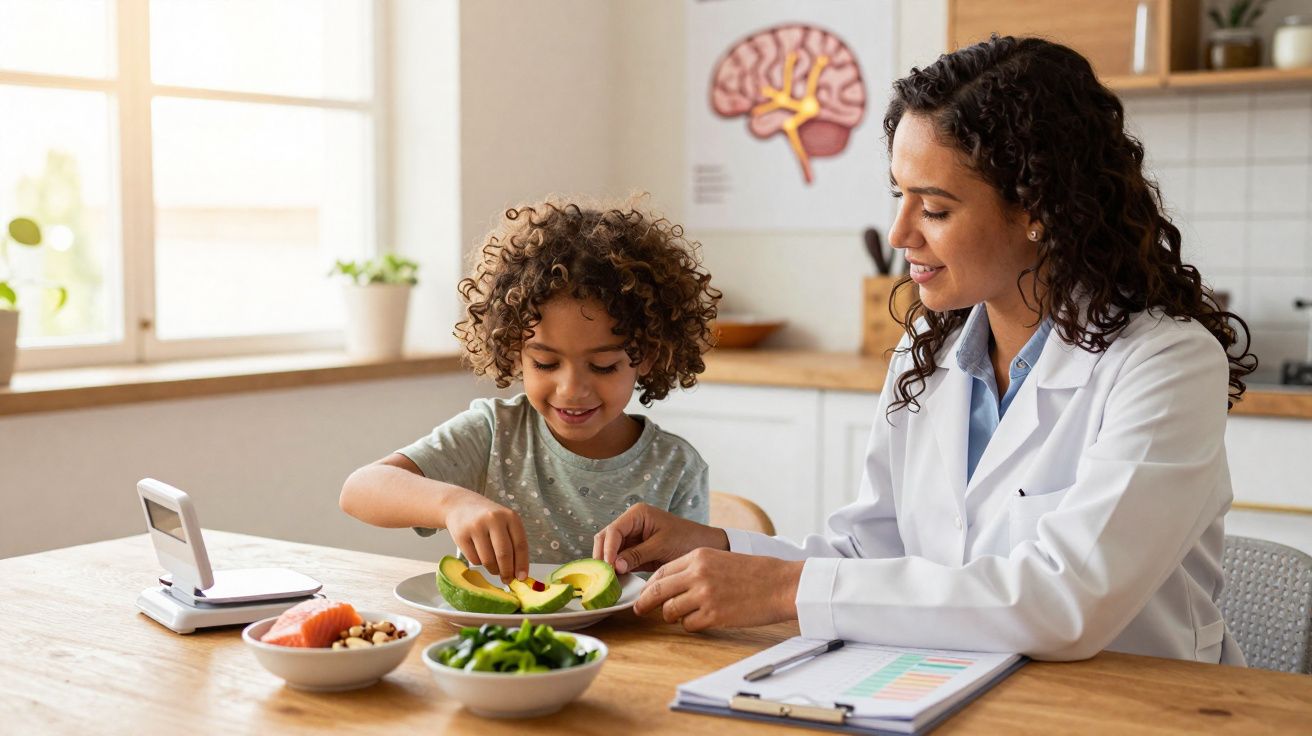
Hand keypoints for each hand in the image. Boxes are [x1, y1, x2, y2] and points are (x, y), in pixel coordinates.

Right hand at [443, 494, 529, 582]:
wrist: (460, 505)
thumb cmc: (487, 518)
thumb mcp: (505, 523)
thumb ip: (513, 543)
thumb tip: (519, 573)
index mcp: (510, 517)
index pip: (520, 545)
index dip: (522, 564)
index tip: (522, 578)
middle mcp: (494, 519)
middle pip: (504, 554)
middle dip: (507, 571)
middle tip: (507, 580)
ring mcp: (476, 526)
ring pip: (488, 560)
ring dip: (493, 569)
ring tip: (494, 567)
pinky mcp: (461, 535)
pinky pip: (474, 559)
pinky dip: (479, 563)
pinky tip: (480, 555)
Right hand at [592, 503, 728, 573]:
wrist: (704, 546)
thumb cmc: (687, 540)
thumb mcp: (662, 546)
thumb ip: (637, 554)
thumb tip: (614, 566)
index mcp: (637, 514)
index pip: (613, 530)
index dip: (607, 549)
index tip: (607, 567)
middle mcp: (631, 523)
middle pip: (606, 538)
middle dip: (602, 556)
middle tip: (602, 576)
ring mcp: (632, 537)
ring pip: (609, 550)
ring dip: (607, 564)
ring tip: (607, 580)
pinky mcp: (635, 551)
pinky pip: (619, 559)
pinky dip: (616, 569)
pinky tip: (615, 581)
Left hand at [633, 548, 803, 631]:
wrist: (781, 584)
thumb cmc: (755, 572)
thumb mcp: (720, 559)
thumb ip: (695, 569)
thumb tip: (670, 585)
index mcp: (698, 556)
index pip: (661, 572)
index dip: (649, 586)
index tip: (645, 594)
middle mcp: (697, 574)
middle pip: (657, 592)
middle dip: (645, 604)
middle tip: (640, 611)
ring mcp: (704, 595)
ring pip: (670, 611)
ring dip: (673, 616)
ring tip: (687, 615)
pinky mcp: (714, 615)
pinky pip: (688, 625)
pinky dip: (692, 625)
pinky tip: (704, 620)